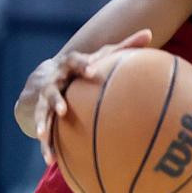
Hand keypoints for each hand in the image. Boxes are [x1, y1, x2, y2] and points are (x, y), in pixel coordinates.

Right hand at [14, 29, 151, 164]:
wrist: (45, 76)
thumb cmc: (84, 65)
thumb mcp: (102, 54)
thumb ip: (124, 45)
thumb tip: (150, 32)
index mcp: (70, 64)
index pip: (75, 62)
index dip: (83, 65)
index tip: (92, 72)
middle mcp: (54, 80)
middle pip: (52, 89)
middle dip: (56, 99)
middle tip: (63, 110)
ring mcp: (45, 98)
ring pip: (42, 113)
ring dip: (43, 124)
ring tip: (43, 137)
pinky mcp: (41, 114)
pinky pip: (44, 130)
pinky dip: (46, 145)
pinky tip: (50, 160)